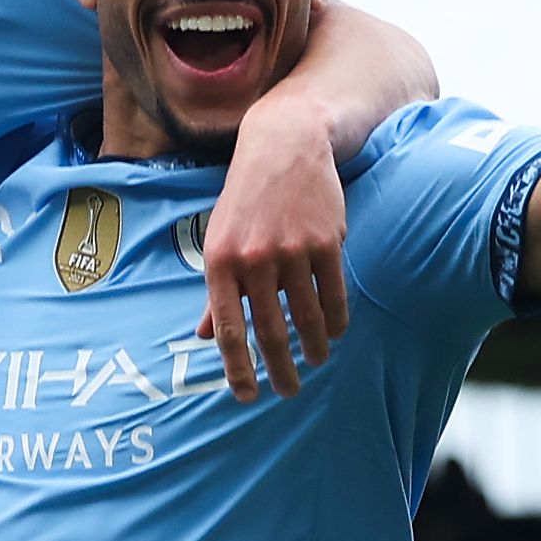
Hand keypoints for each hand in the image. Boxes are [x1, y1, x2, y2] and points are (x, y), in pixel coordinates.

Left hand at [197, 95, 350, 400]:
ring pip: (306, 316)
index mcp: (220, 262)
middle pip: (269, 330)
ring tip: (315, 361)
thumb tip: (206, 335)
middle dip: (279, 369)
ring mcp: (291, 250)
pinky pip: (333, 293)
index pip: (228, 329)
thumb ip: (217, 290)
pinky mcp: (325, 240)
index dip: (237, 368)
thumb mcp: (220, 239)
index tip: (246, 396)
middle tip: (288, 392)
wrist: (284, 144)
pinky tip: (334, 332)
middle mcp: (253, 259)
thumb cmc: (247, 199)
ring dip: (312, 347)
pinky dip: (335, 319)